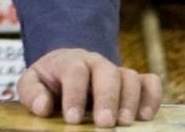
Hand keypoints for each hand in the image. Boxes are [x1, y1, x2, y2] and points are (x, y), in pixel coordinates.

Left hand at [18, 47, 162, 126]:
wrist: (67, 69)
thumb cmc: (50, 81)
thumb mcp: (32, 83)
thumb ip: (32, 93)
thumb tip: (42, 107)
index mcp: (69, 61)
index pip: (74, 72)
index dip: (74, 95)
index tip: (73, 119)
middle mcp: (96, 63)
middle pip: (106, 72)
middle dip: (107, 98)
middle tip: (104, 123)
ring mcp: (116, 71)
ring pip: (130, 77)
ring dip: (130, 100)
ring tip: (125, 123)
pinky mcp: (134, 83)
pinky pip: (150, 82)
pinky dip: (152, 96)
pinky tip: (146, 116)